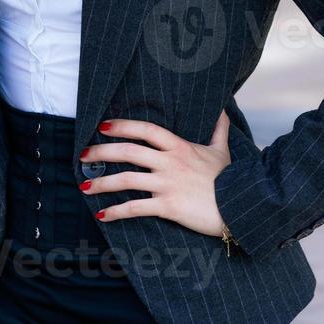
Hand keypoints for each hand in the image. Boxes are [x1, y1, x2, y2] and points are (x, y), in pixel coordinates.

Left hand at [81, 110, 232, 237]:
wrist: (239, 206)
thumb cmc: (229, 179)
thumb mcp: (222, 150)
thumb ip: (219, 130)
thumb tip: (223, 109)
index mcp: (179, 147)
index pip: (146, 130)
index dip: (124, 126)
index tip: (104, 126)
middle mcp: (170, 162)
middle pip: (129, 151)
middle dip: (102, 152)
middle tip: (83, 154)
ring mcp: (167, 184)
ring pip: (127, 179)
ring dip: (102, 183)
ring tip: (85, 186)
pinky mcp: (168, 206)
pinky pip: (136, 208)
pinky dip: (116, 211)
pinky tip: (102, 215)